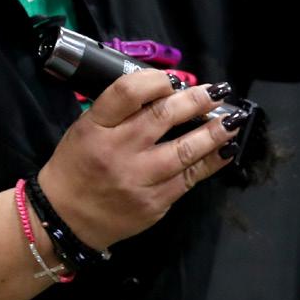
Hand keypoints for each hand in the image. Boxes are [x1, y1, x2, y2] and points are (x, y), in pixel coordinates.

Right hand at [37, 70, 241, 249]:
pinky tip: (226, 149)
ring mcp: (138, 179)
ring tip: (233, 119)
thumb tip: (168, 93)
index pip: (128, 93)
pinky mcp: (154, 203)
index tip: (175, 80)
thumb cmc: (78, 168)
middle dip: (196, 101)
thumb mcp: (86, 130)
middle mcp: (117, 151)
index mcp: (95, 127)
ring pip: (184, 150)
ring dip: (214, 132)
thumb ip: (119, 112)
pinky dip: (211, 162)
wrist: (66, 219)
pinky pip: (189, 178)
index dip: (157, 81)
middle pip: (163, 117)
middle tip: (217, 91)